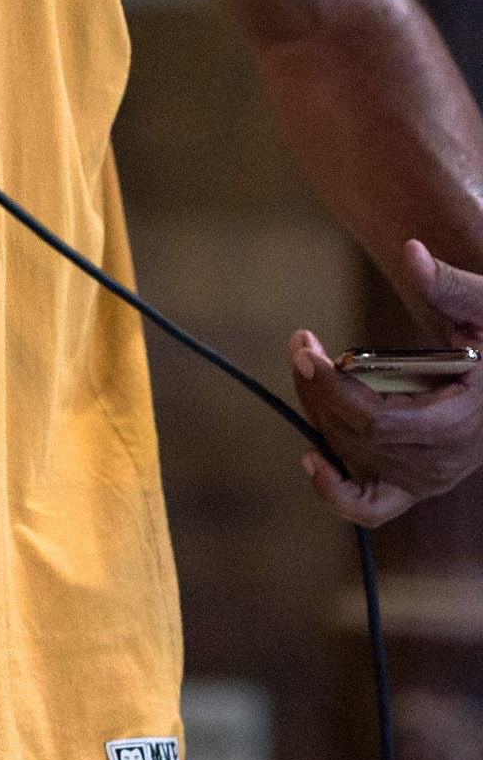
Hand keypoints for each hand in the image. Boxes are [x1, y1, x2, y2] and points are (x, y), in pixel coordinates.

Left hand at [290, 240, 482, 526]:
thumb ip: (449, 285)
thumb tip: (411, 254)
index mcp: (457, 425)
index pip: (376, 422)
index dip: (330, 388)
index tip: (303, 346)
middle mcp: (442, 463)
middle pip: (356, 437)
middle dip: (317, 388)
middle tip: (301, 344)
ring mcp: (427, 479)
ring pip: (354, 457)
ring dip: (319, 413)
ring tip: (310, 367)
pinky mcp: (416, 484)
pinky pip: (370, 506)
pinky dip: (336, 492)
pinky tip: (313, 458)